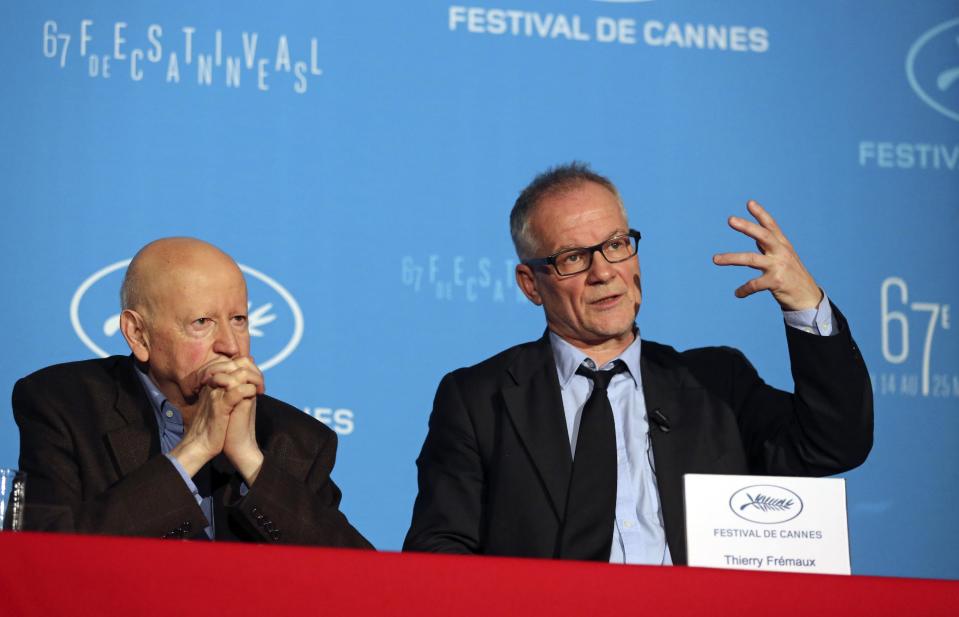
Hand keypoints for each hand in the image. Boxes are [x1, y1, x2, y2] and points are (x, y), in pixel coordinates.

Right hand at [170, 358, 259, 475]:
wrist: (200, 445)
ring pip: (239, 374)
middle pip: (237, 363)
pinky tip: (254, 397)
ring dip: (255, 380)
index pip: (233, 362)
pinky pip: (237, 391)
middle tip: (260, 386)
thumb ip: (231, 388)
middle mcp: (213, 385)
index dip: (249, 367)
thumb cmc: (214, 426)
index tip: (257, 382)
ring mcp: (216, 394)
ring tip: (259, 391)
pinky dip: (249, 391)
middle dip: (254, 371)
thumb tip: (244, 377)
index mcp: (213, 382)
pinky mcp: (220, 407)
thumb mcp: (222, 402)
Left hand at [712, 200, 822, 310]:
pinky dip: (744, 289)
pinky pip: (754, 284)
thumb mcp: (784, 258)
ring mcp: (779, 266)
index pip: (771, 226)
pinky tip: (737, 293)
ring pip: (751, 259)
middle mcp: (782, 252)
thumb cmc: (792, 276)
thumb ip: (769, 248)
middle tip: (730, 219)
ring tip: (715, 259)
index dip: (761, 214)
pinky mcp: (776, 282)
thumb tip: (755, 238)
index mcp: (783, 245)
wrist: (808, 298)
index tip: (749, 203)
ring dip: (731, 258)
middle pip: (763, 236)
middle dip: (746, 227)